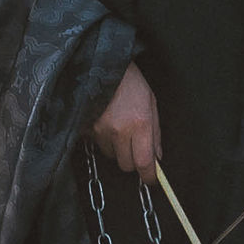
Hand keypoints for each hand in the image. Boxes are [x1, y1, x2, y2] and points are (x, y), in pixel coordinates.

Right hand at [92, 63, 160, 177]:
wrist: (103, 64)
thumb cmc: (131, 82)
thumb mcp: (151, 103)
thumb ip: (156, 133)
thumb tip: (157, 157)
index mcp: (140, 123)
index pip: (144, 162)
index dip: (149, 176)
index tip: (151, 180)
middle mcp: (120, 130)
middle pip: (127, 165)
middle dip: (133, 160)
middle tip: (135, 146)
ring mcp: (101, 130)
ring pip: (111, 155)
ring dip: (117, 149)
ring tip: (119, 127)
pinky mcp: (87, 128)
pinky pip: (97, 145)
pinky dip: (103, 140)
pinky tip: (107, 123)